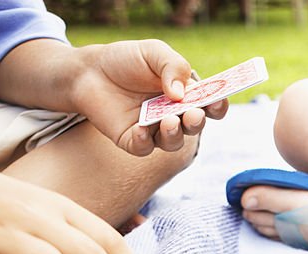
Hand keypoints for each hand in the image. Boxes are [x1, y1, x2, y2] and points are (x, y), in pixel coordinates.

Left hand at [70, 40, 228, 156]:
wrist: (89, 71)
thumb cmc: (125, 60)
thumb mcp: (153, 52)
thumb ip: (173, 66)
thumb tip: (180, 93)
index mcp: (185, 94)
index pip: (209, 105)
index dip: (217, 105)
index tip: (216, 100)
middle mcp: (173, 115)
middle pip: (194, 126)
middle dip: (197, 122)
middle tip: (193, 114)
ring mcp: (153, 130)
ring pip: (172, 141)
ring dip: (174, 134)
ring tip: (168, 121)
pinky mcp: (132, 140)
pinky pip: (144, 148)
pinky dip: (144, 141)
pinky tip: (140, 129)